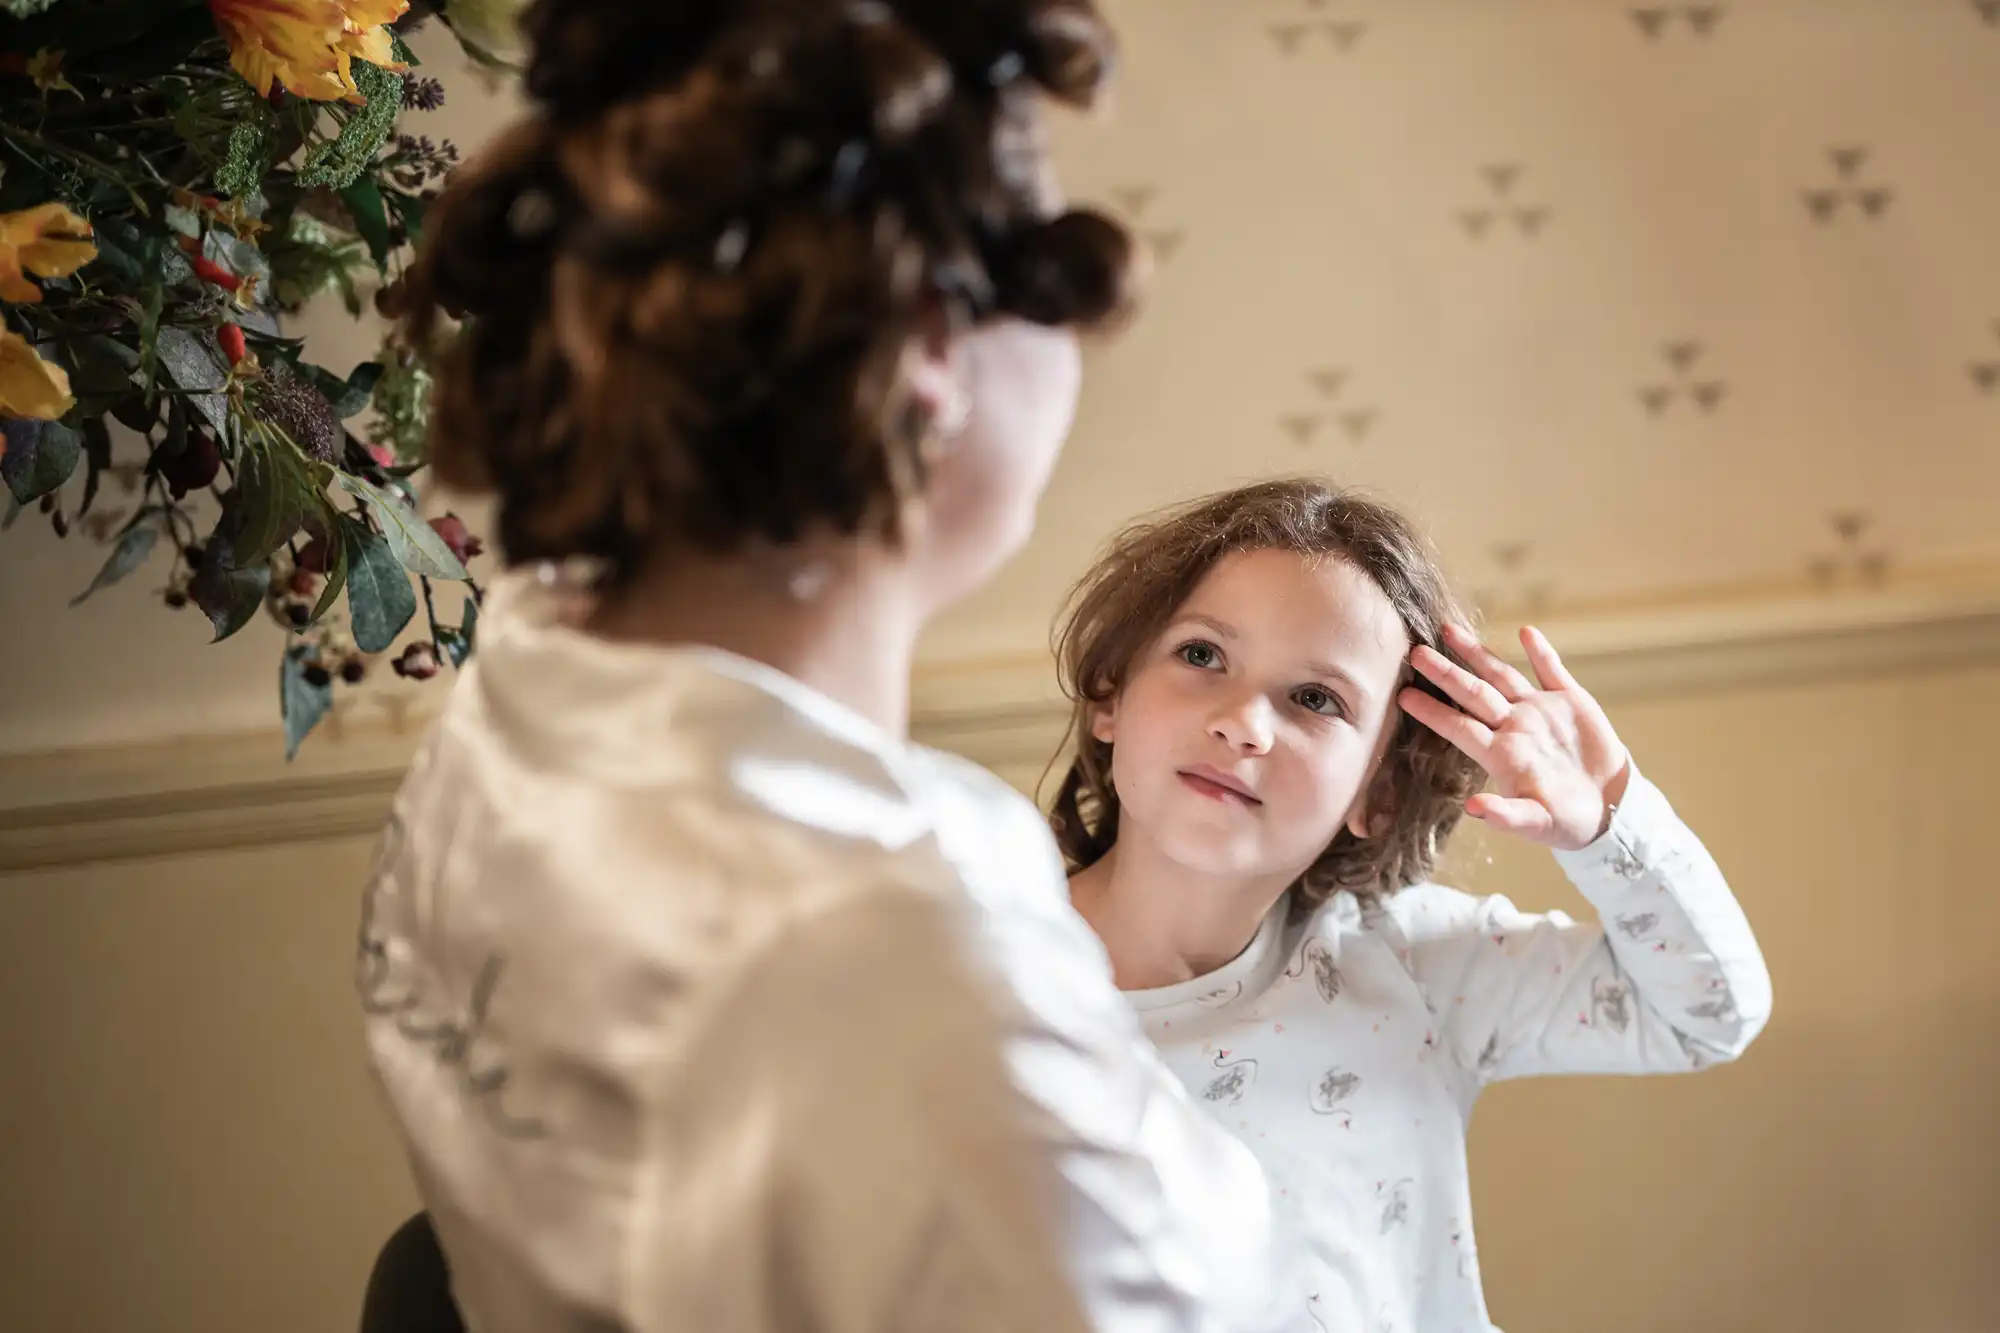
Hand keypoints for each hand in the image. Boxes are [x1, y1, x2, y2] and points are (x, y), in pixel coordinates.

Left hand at [1397, 623, 1631, 850]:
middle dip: (1445, 672)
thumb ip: (1506, 817)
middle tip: (1415, 651)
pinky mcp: (1571, 702)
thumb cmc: (1567, 822)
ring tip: (1450, 630)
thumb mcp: (1537, 824)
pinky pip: (1553, 671)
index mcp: (1502, 755)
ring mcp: (1540, 711)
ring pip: (1502, 675)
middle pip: (1473, 692)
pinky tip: (1526, 632)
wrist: (1610, 809)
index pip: (1459, 727)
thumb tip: (1472, 809)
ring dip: (1478, 652)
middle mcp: (1514, 727)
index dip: (1432, 711)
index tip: (1403, 696)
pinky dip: (1541, 652)